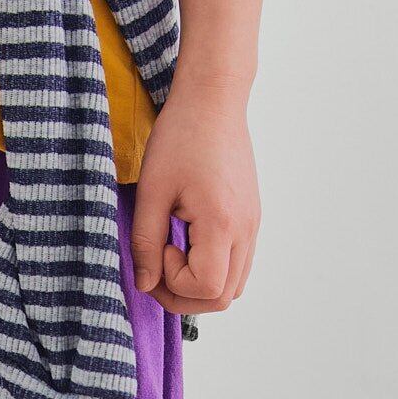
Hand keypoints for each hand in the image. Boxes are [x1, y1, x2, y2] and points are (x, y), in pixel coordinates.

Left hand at [130, 80, 260, 315]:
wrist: (213, 100)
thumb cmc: (181, 137)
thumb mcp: (151, 191)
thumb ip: (146, 243)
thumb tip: (145, 284)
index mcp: (223, 223)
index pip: (205, 289)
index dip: (174, 282)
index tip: (159, 248)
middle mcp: (246, 229)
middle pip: (223, 298)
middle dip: (184, 295)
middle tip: (158, 264)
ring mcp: (253, 225)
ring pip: (233, 286)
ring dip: (199, 285)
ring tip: (172, 254)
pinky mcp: (251, 219)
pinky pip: (237, 264)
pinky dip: (212, 269)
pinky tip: (188, 245)